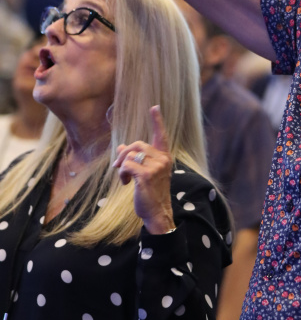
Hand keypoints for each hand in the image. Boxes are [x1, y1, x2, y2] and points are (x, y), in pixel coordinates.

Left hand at [113, 105, 174, 233]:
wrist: (157, 212)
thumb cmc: (151, 192)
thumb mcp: (143, 173)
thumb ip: (135, 159)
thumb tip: (121, 147)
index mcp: (164, 157)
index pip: (161, 135)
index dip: (157, 121)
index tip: (154, 107)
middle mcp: (163, 159)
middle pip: (137, 144)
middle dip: (124, 154)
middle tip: (118, 167)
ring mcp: (156, 167)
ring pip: (131, 154)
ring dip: (122, 165)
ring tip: (124, 178)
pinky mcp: (146, 175)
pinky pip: (127, 165)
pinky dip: (122, 173)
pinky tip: (126, 183)